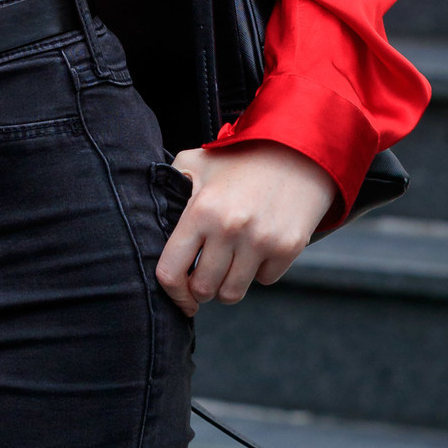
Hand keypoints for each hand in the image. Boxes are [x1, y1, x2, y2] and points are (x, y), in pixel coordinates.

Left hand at [155, 141, 336, 318]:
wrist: (295, 149)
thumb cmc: (240, 158)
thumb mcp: (198, 162)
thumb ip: (171, 185)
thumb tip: (151, 212)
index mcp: (200, 210)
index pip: (171, 272)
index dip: (172, 293)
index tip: (180, 297)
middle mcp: (228, 228)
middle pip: (203, 290)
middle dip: (201, 288)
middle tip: (206, 272)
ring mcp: (260, 240)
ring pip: (232, 293)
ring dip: (228, 284)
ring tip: (230, 261)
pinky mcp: (287, 248)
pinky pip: (264, 280)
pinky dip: (259, 271)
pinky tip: (258, 245)